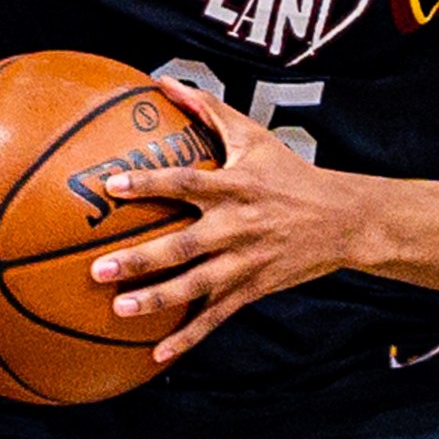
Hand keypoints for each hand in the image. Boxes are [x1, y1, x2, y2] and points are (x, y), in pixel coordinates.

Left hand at [90, 77, 350, 362]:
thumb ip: (208, 109)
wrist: (340, 219)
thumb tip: (165, 83)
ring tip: (118, 309)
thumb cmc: (288, 172)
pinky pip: (216, 317)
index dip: (150, 183)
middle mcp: (236, 225)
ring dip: (156, 300)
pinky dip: (188, 338)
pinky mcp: (252, 289)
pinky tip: (157, 356)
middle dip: (140, 259)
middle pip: (183, 245)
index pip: (186, 183)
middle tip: (98, 269)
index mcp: (234, 186)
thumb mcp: (252, 136)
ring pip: (195, 286)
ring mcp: (244, 262)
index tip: (111, 185)